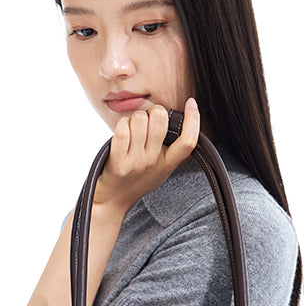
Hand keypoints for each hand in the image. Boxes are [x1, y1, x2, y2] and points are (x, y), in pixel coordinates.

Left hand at [93, 99, 199, 213]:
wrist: (112, 201)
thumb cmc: (135, 181)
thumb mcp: (160, 170)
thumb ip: (170, 151)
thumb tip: (178, 122)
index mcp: (168, 164)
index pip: (188, 141)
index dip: (193, 120)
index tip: (191, 103)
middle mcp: (154, 163)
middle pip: (160, 119)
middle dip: (153, 111)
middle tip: (147, 120)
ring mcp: (136, 163)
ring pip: (139, 119)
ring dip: (134, 118)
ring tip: (132, 130)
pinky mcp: (118, 162)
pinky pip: (122, 128)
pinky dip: (121, 125)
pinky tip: (122, 133)